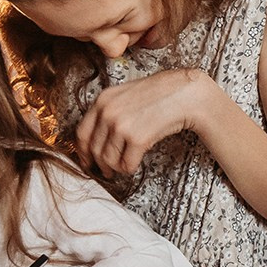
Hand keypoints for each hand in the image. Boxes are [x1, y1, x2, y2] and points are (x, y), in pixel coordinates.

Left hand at [75, 68, 213, 177]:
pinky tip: (135, 163)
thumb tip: (98, 138)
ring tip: (124, 165)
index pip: (81, 133)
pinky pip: (126, 164)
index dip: (83, 152)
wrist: (185, 95)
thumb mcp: (126, 95)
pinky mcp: (137, 138)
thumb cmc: (159, 95)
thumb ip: (109, 111)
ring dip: (116, 167)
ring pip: (108, 160)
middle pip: (94, 149)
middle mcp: (108, 111)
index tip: (88, 161)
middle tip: (107, 171)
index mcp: (102, 99)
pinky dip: (129, 168)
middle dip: (100, 164)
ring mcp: (121, 125)